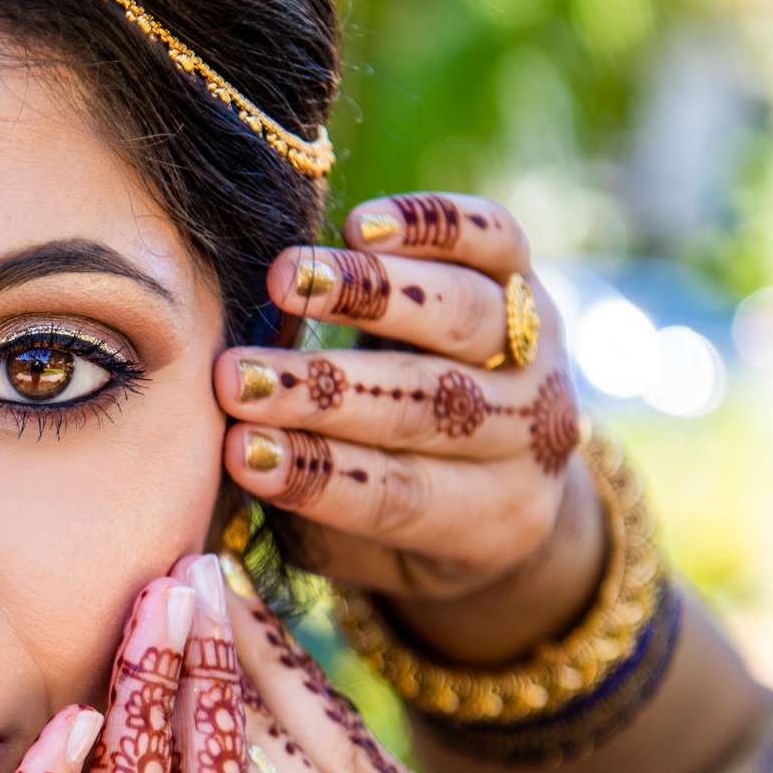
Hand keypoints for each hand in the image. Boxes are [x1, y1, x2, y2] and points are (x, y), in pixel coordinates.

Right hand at [218, 191, 598, 665]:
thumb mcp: (356, 545)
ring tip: (286, 281)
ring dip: (367, 295)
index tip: (236, 450)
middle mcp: (528, 435)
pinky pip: (498, 241)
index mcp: (489, 520)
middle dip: (322, 388)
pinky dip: (432, 226)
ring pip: (463, 315)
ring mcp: (539, 353)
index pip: (398, 494)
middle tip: (237, 376)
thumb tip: (233, 452)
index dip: (315, 472)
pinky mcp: (532, 283)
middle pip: (426, 404)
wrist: (504, 473)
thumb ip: (308, 510)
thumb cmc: (393, 507)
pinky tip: (361, 227)